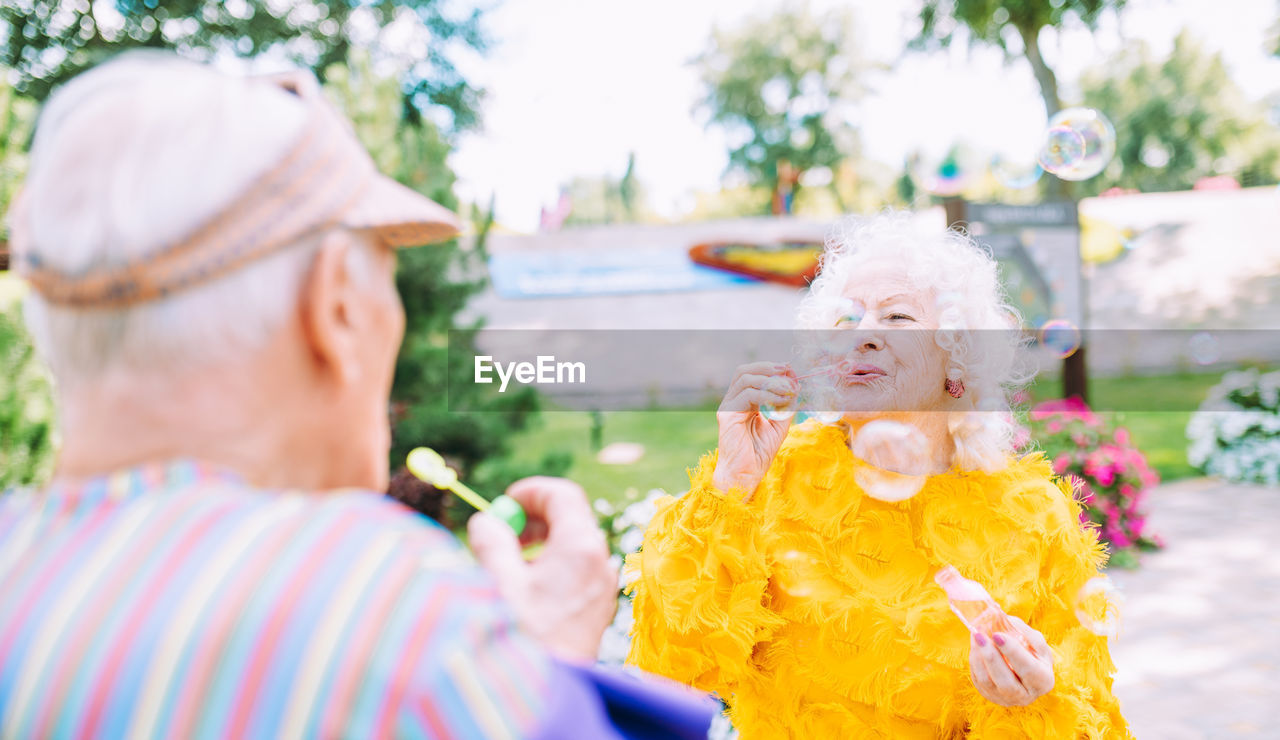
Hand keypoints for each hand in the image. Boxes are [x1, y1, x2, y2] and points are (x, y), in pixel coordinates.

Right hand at [467, 477, 616, 661]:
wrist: (551, 687)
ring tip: (511, 565)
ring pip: (574, 545)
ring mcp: (603, 585)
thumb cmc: (526, 636)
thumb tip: (486, 520)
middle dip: (534, 518)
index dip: (532, 491)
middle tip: (505, 532)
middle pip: (571, 518)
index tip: (505, 502)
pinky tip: (527, 590)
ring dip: (541, 544)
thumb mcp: (499, 582)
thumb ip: (492, 542)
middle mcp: (599, 562)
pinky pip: (578, 570)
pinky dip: (552, 566)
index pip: (564, 495)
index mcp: (580, 548)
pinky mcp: (598, 606)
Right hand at [712, 362, 798, 499]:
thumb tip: (796, 387)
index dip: (771, 370)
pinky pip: (747, 395)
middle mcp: (732, 402)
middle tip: (788, 372)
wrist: (745, 475)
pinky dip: (767, 394)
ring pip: (746, 379)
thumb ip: (785, 407)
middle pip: (745, 371)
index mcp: (742, 402)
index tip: (791, 372)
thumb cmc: (759, 454)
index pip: (753, 375)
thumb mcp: (778, 426)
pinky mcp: (727, 415)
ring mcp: (727, 407)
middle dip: (768, 368)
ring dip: (771, 381)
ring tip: (789, 389)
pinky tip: (781, 400)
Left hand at [969, 616, 1054, 706]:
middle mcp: (1026, 695)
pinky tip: (975, 645)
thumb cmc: (1032, 652)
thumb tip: (1002, 620)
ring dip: (978, 657)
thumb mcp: (1035, 641)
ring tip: (976, 635)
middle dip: (991, 657)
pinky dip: (974, 661)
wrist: (1023, 668)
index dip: (1013, 652)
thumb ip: (1022, 631)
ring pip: (987, 682)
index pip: (1029, 669)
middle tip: (980, 635)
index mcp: (1043, 681)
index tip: (997, 635)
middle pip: (1006, 682)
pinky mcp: (990, 695)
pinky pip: (978, 680)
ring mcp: (1006, 699)